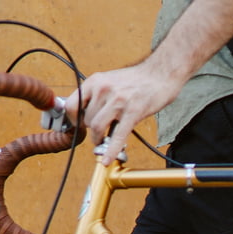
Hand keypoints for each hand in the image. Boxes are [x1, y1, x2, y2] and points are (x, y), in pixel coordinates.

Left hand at [66, 0, 232, 156]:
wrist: (161, 73)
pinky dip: (111, 151)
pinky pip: (117, 136)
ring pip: (97, 128)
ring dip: (100, 138)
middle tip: (100, 132)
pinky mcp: (133, 112)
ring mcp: (118, 101)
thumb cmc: (137, 79)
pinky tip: (108, 160)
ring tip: (106, 140)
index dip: (72, 120)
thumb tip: (83, 114)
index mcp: (96, 81)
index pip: (71, 105)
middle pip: (86, 119)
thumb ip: (96, 95)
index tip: (79, 126)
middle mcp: (104, 89)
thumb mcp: (110, 80)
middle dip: (92, 130)